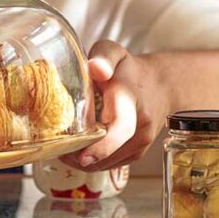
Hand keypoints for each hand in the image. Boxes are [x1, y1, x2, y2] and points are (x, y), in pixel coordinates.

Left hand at [62, 41, 166, 171]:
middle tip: (58, 152)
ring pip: (108, 163)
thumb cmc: (128, 70)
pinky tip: (79, 149)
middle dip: (81, 157)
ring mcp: (141, 142)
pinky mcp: (137, 153)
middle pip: (111, 152)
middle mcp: (140, 125)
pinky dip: (93, 161)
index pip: (121, 127)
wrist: (160, 86)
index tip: (83, 157)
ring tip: (63, 149)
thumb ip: (104, 57)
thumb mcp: (115, 53)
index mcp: (130, 100)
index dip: (102, 146)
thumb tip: (96, 68)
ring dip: (83, 161)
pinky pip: (111, 164)